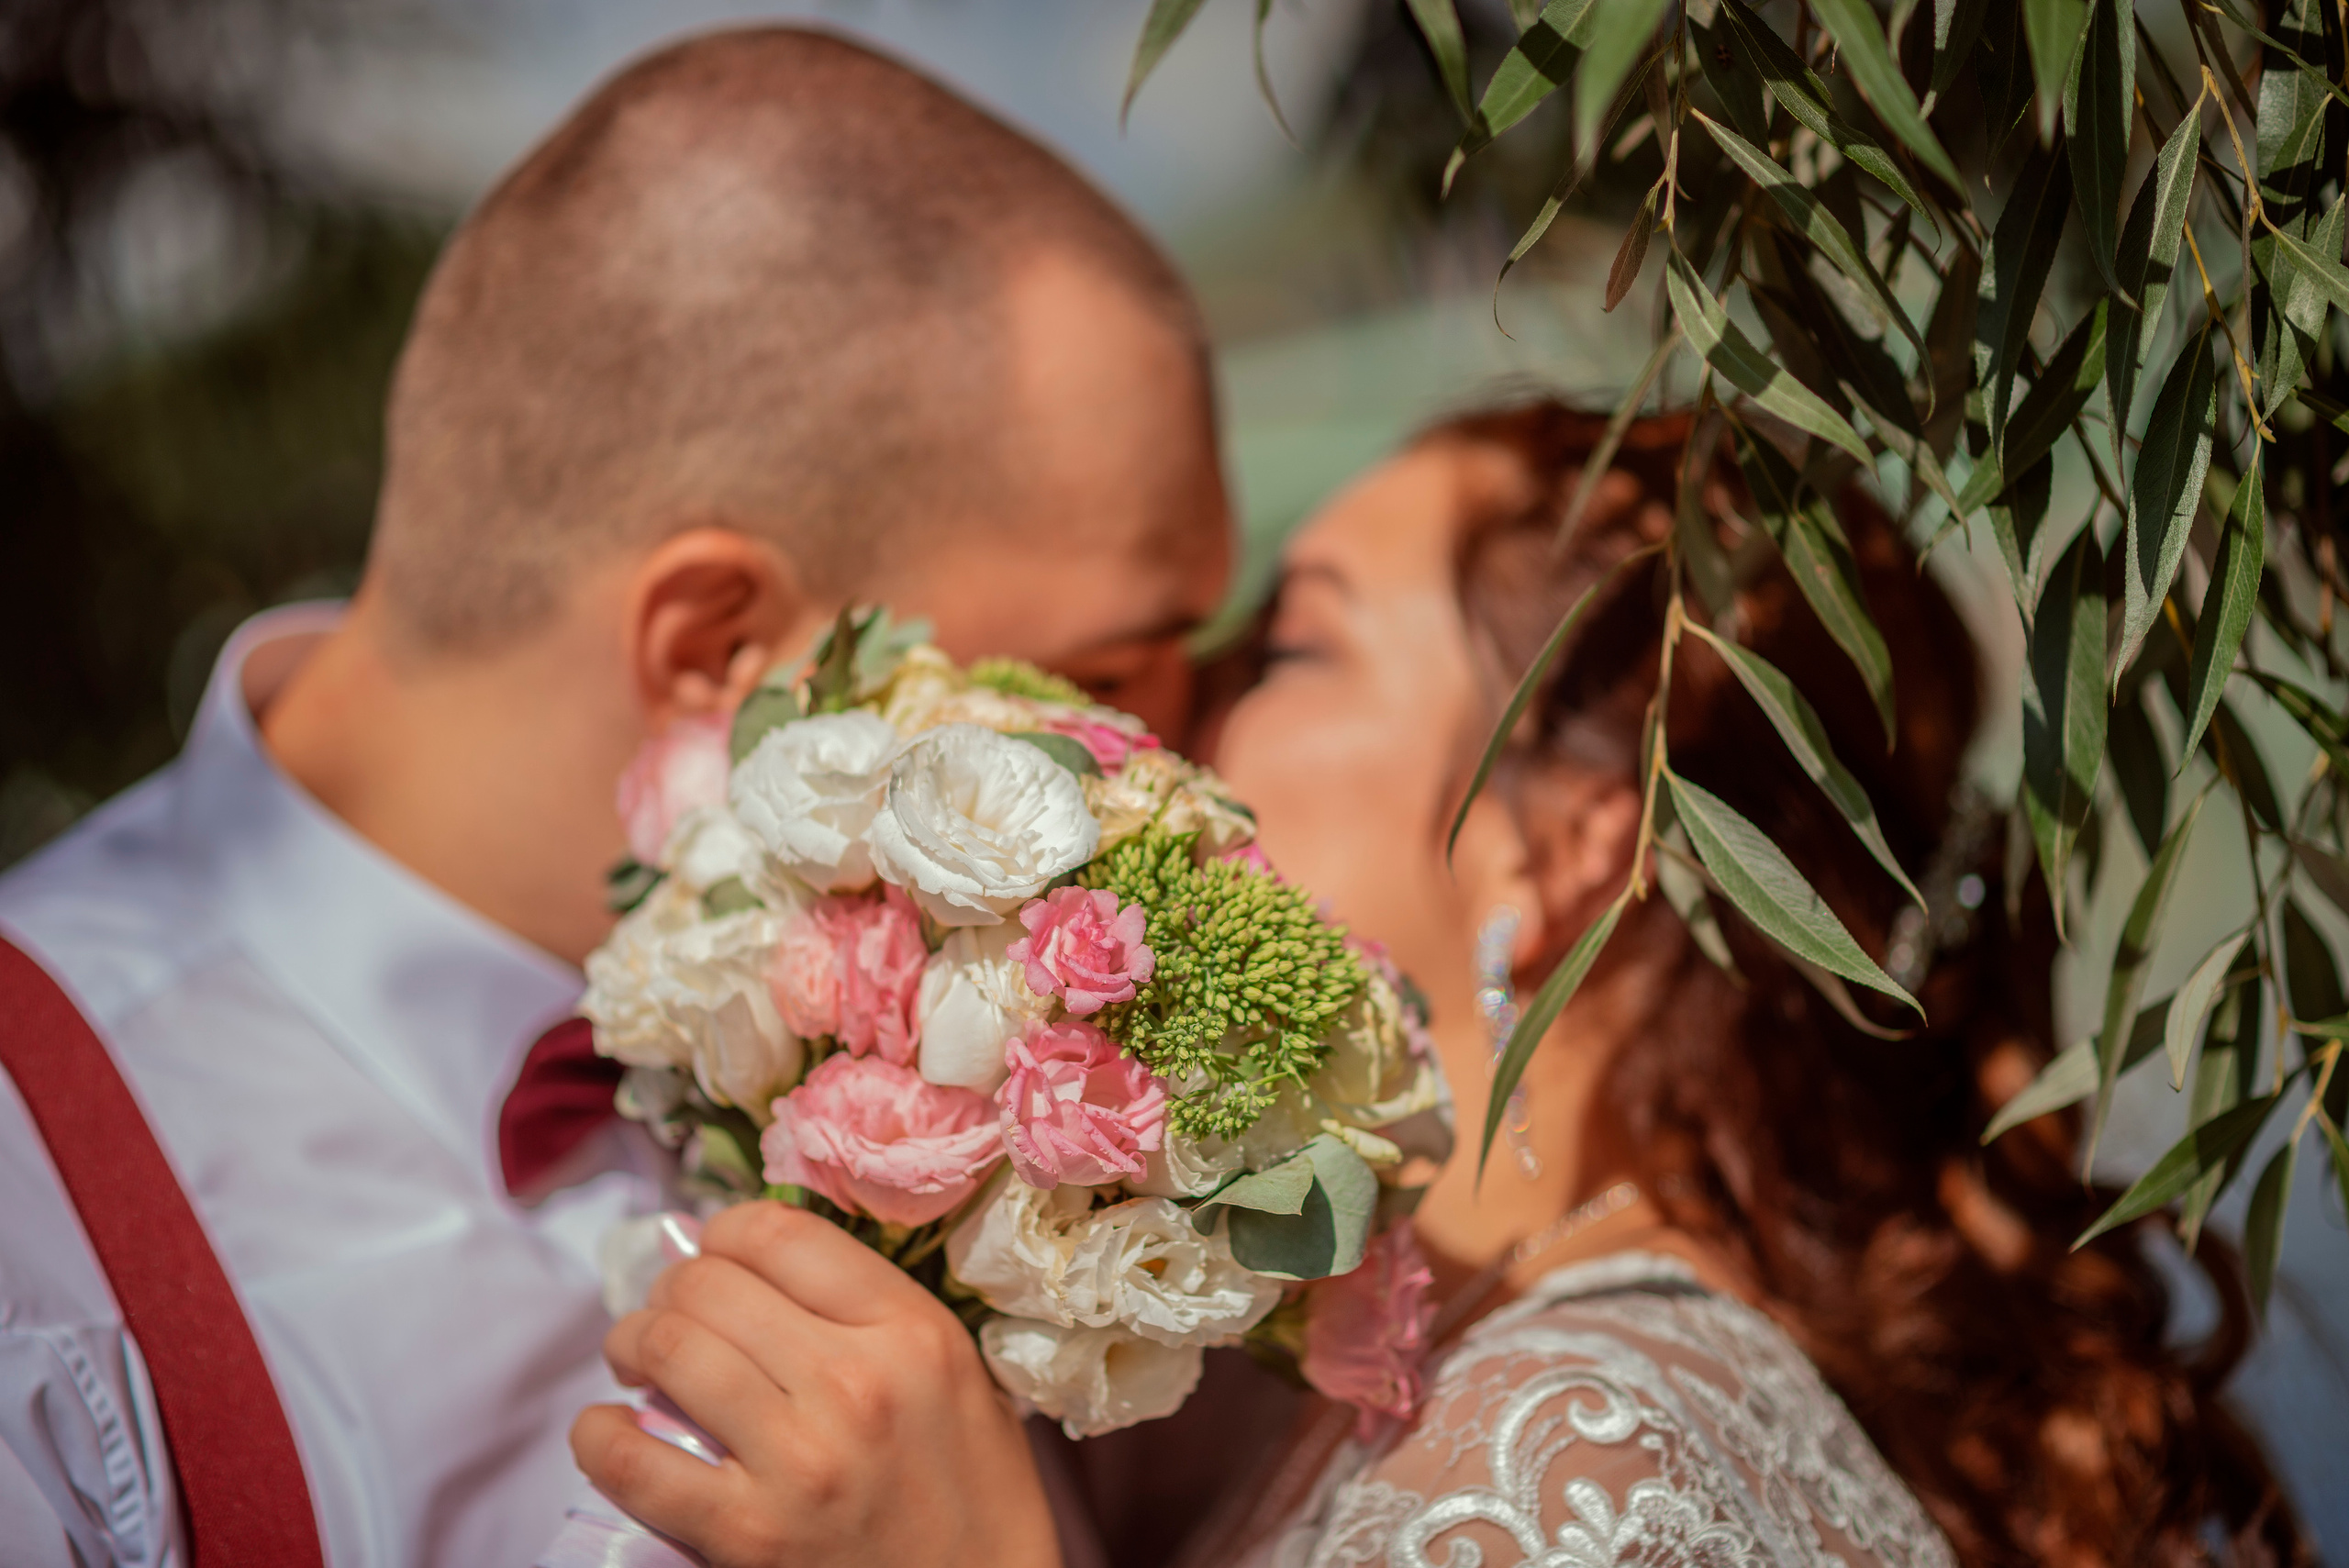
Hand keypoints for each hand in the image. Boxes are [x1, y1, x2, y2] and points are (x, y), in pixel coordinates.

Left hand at [572, 1201, 1061, 1567]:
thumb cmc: (973, 1491)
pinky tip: (605, 1430)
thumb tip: (759, 1266)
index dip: (726, 1232)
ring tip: (637, 1360)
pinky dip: (599, 1437)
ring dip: (632, 1344)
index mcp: (911, 1331)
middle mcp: (853, 1383)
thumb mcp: (957, 1372)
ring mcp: (797, 1460)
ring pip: (668, 1348)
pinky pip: (635, 1463)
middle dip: (672, 1289)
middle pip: (711, 1283)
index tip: (717, 1255)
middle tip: (671, 1314)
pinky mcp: (749, 1535)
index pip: (780, 1232)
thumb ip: (873, 1312)